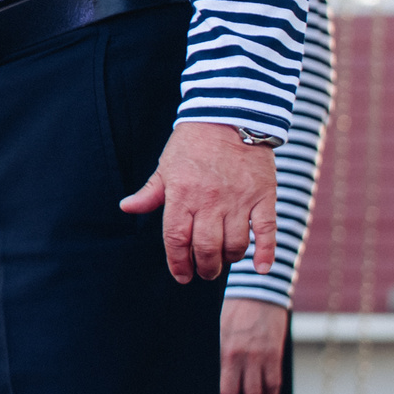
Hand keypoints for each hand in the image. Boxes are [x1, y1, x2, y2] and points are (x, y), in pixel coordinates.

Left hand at [119, 121, 276, 281]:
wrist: (230, 117)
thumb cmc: (193, 144)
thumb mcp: (166, 166)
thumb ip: (150, 192)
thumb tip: (126, 208)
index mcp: (182, 194)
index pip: (176, 238)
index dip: (177, 262)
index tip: (181, 276)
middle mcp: (210, 201)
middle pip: (206, 247)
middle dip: (204, 267)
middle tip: (204, 272)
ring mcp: (239, 200)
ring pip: (235, 244)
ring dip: (229, 259)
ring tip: (223, 260)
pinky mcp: (264, 197)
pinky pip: (267, 232)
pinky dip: (265, 253)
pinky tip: (260, 267)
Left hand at [218, 297, 288, 393]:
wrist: (257, 291)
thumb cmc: (230, 310)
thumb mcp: (215, 328)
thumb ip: (213, 350)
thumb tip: (204, 373)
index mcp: (218, 348)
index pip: (215, 386)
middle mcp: (236, 355)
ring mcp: (257, 357)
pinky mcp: (274, 356)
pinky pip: (273, 387)